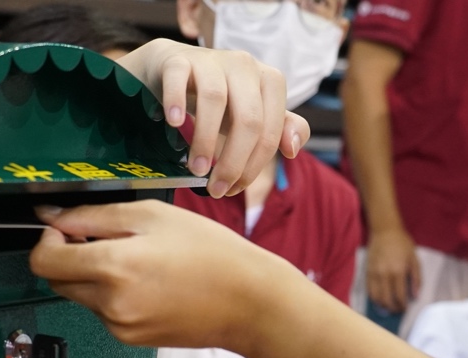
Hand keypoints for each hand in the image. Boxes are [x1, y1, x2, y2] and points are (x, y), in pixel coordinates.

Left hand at [30, 201, 305, 352]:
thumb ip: (93, 216)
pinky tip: (150, 283)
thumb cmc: (211, 252)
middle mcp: (110, 303)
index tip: (67, 229)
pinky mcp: (131, 339)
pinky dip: (115, 296)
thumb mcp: (152, 216)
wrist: (249, 303)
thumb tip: (50, 216)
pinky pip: (105, 312)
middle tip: (104, 239)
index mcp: (112, 267)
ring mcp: (120, 326)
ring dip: (94, 277)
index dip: (47, 240)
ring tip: (140, 261)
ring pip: (82, 296)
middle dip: (68, 257)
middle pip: (57, 280)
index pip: (43, 261)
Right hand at [117, 38, 310, 198]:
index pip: (269, 132)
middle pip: (248, 119)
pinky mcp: (179, 59)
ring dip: (205, 140)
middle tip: (216, 189)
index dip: (253, 167)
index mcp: (270, 80)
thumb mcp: (253, 115)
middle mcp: (245, 65)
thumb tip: (293, 150)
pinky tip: (174, 123)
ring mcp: (212, 59)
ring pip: (214, 99)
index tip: (233, 190)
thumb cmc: (221, 99)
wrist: (175, 69)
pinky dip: (176, 101)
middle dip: (233, 161)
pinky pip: (179, 77)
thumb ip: (280, 130)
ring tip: (196, 169)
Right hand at [365, 229, 419, 313]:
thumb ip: (417, 278)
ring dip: (382, 306)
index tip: (405, 309)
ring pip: (376, 298)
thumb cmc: (402, 244)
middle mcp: (385, 275)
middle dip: (393, 309)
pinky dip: (374, 299)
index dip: (402, 306)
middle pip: (387, 300)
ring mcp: (374, 274)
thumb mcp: (414, 259)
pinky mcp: (367, 273)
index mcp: (398, 271)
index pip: (400, 296)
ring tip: (388, 307)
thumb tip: (415, 296)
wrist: (385, 231)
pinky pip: (369, 291)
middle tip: (397, 310)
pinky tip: (379, 300)